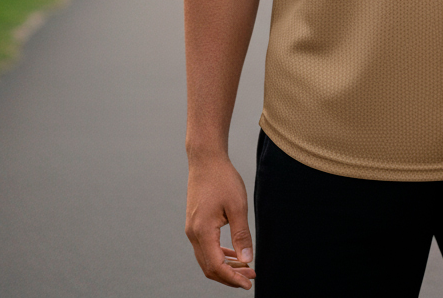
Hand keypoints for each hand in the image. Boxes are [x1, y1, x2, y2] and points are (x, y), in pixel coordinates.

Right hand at [185, 154, 256, 289]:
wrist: (206, 160)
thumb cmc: (222, 179)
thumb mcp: (237, 206)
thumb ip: (241, 235)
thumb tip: (247, 259)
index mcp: (202, 231)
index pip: (216, 266)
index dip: (232, 278)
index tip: (248, 283)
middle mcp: (193, 234)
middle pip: (209, 267)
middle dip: (230, 276)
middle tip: (251, 277)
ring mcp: (192, 229)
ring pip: (207, 258)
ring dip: (226, 266)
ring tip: (246, 267)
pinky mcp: (195, 224)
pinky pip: (206, 247)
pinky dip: (220, 255)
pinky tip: (235, 255)